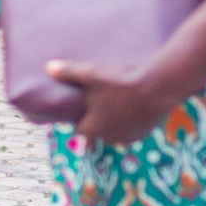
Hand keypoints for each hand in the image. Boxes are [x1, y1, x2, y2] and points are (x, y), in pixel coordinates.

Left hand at [50, 55, 182, 145]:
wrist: (157, 88)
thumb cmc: (121, 82)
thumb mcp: (92, 74)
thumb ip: (69, 73)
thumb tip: (48, 67)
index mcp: (93, 127)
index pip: (80, 128)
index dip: (80, 118)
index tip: (83, 108)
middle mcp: (109, 138)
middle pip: (98, 131)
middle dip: (98, 121)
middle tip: (101, 103)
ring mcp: (128, 137)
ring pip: (116, 132)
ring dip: (115, 122)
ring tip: (118, 104)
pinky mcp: (144, 134)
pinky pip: (132, 129)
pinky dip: (131, 122)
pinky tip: (133, 107)